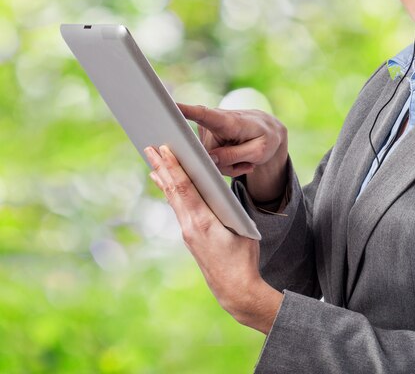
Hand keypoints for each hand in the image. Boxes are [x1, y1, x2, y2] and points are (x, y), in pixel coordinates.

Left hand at [144, 144, 282, 333]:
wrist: (234, 289)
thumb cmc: (243, 259)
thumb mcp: (241, 227)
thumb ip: (228, 207)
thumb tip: (217, 190)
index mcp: (202, 222)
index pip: (184, 188)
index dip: (174, 166)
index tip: (165, 148)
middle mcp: (189, 226)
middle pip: (173, 190)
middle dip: (161, 167)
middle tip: (149, 147)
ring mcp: (187, 232)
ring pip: (173, 198)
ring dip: (164, 178)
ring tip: (153, 162)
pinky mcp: (190, 236)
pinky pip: (177, 208)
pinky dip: (171, 192)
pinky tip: (166, 186)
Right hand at [178, 104, 288, 203]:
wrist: (268, 130)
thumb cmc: (265, 138)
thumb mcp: (258, 152)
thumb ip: (234, 156)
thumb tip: (209, 159)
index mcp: (228, 121)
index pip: (203, 115)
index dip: (185, 111)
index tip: (167, 106)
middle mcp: (213, 122)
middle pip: (206, 154)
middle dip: (225, 165)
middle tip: (247, 164)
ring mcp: (208, 130)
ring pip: (209, 160)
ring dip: (227, 165)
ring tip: (245, 159)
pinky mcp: (206, 137)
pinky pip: (210, 159)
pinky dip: (225, 163)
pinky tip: (239, 158)